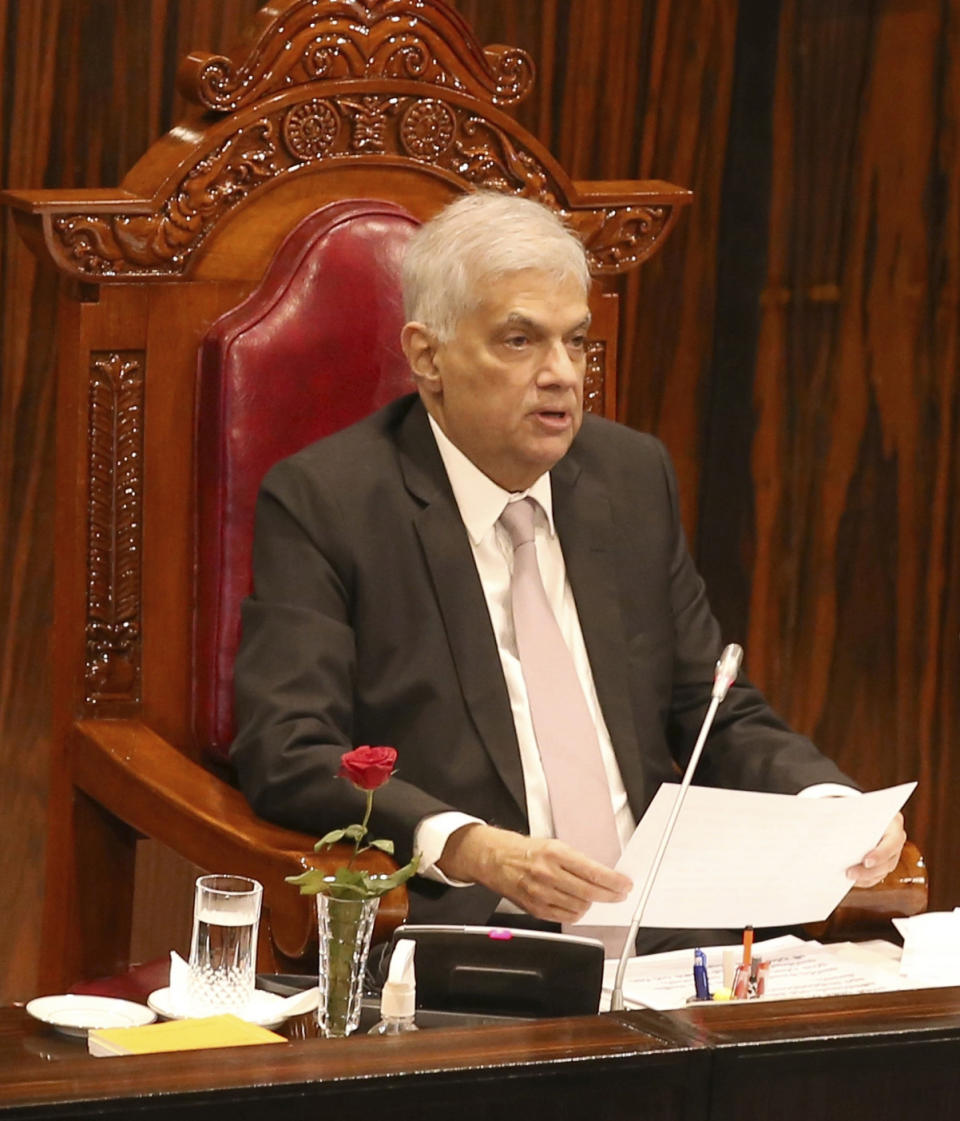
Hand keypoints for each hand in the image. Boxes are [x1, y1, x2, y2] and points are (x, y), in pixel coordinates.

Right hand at [437, 823, 631, 922]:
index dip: (613, 881)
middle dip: (610, 895)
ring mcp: (541, 893)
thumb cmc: (523, 850)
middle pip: (589, 892)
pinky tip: (579, 905)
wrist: (495, 859)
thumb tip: (601, 874)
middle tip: (620, 894)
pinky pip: (565, 917)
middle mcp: (547, 874)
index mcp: (554, 853)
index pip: (592, 871)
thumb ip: (575, 861)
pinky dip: (577, 913)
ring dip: (593, 903)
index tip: (624, 884)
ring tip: (596, 897)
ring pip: (580, 906)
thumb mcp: (552, 845)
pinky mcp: (535, 908)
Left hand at [846, 812, 905, 886]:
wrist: (862, 812)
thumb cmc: (857, 807)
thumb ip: (844, 810)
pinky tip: (850, 879)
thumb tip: (824, 816)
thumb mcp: (853, 805)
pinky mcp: (884, 863)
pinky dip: (864, 880)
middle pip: (888, 861)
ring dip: (865, 877)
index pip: (892, 841)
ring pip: (882, 871)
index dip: (880, 853)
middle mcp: (896, 840)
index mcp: (893, 822)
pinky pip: (876, 876)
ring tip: (847, 876)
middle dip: (868, 870)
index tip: (865, 860)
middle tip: (850, 873)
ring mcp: (892, 854)